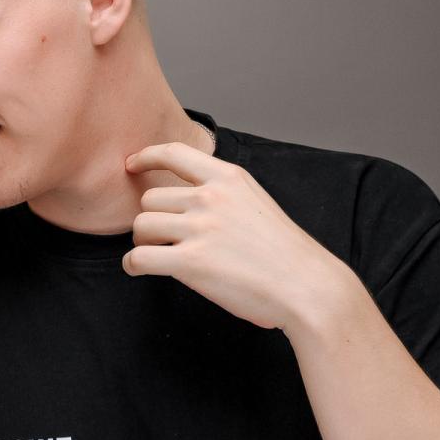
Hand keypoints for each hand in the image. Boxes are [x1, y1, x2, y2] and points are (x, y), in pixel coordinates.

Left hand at [124, 141, 359, 331]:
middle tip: (162, 239)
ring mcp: (200, 229)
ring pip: (141, 227)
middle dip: (150, 220)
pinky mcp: (191, 262)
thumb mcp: (256, 202)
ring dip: (142, 243)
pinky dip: (132, 266)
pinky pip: (138, 258)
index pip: (175, 153)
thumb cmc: (284, 253)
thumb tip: (184, 199)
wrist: (307, 286)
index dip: (147, 156)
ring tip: (158, 255)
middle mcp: (211, 198)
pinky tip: (140, 270)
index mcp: (229, 178)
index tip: (132, 164)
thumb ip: (222, 194)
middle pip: (150, 199)